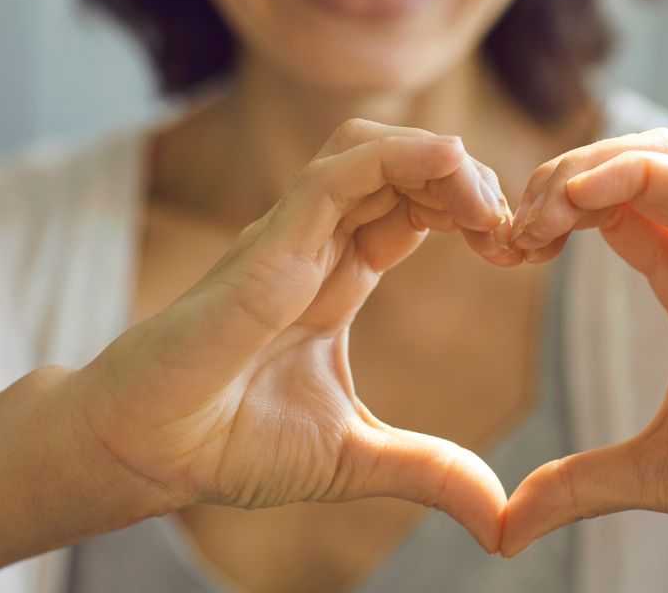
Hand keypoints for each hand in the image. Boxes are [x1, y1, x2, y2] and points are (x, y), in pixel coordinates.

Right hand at [72, 119, 518, 550]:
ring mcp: (291, 238)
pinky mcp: (268, 244)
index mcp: (338, 279)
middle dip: (468, 181)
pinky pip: (336, 174)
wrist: (147, 453)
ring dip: (439, 160)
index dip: (470, 213)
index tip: (519, 251)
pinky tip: (450, 165)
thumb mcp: (355, 458)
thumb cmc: (228, 444)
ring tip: (487, 205)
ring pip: (370, 150)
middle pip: (402, 168)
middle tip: (515, 230)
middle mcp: (317, 246)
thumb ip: (430, 471)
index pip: (415, 209)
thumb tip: (500, 516)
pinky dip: (397, 156)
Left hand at [501, 129, 667, 554]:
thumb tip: (504, 532)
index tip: (500, 252)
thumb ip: (579, 487)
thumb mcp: (657, 471)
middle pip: (618, 166)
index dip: (544, 216)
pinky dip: (632, 175)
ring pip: (653, 156)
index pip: (602, 209)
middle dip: (550, 180)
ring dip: (581, 168)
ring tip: (538, 215)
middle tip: (507, 233)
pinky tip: (579, 198)